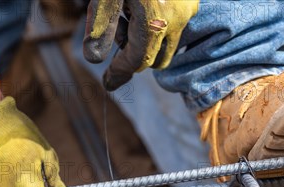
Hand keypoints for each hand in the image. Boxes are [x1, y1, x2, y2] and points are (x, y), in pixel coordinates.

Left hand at [83, 0, 198, 90]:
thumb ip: (99, 27)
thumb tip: (93, 60)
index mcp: (154, 22)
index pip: (137, 62)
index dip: (119, 73)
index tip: (108, 83)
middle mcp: (176, 20)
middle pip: (154, 59)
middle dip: (133, 54)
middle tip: (116, 29)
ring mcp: (186, 10)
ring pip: (165, 44)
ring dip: (145, 41)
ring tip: (127, 12)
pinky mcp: (190, 2)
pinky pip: (173, 27)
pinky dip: (156, 27)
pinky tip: (141, 5)